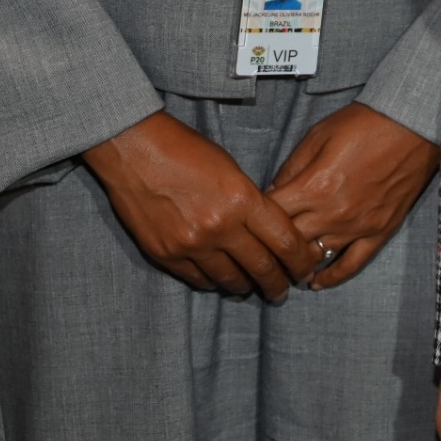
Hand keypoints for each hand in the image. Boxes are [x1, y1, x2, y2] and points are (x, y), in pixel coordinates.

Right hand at [83, 111, 318, 299]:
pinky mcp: (166, 256)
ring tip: (253, 287)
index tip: (306, 267)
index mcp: (242, 200)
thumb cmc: (185, 150)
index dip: (301, 261)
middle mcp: (219, 228)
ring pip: (231, 281)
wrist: (133, 149)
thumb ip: (251, 203)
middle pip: (262, 269)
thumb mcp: (231, 169)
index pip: (285, 242)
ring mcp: (191, 245)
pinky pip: (200, 280)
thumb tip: (268, 232)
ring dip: (246, 286)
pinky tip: (222, 279)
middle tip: (284, 290)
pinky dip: (215, 282)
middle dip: (279, 284)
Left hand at [265, 101, 439, 289]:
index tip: (250, 218)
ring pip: (316, 258)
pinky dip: (332, 277)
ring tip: (282, 264)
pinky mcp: (379, 232)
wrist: (412, 125)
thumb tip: (272, 193)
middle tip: (260, 247)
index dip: (256, 217)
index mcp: (313, 186)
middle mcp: (332, 213)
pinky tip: (315, 282)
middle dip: (270, 245)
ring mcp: (357, 227)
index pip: (271, 215)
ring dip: (296, 262)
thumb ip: (291, 168)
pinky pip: (352, 265)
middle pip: (289, 242)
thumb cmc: (363, 124)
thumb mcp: (317, 135)